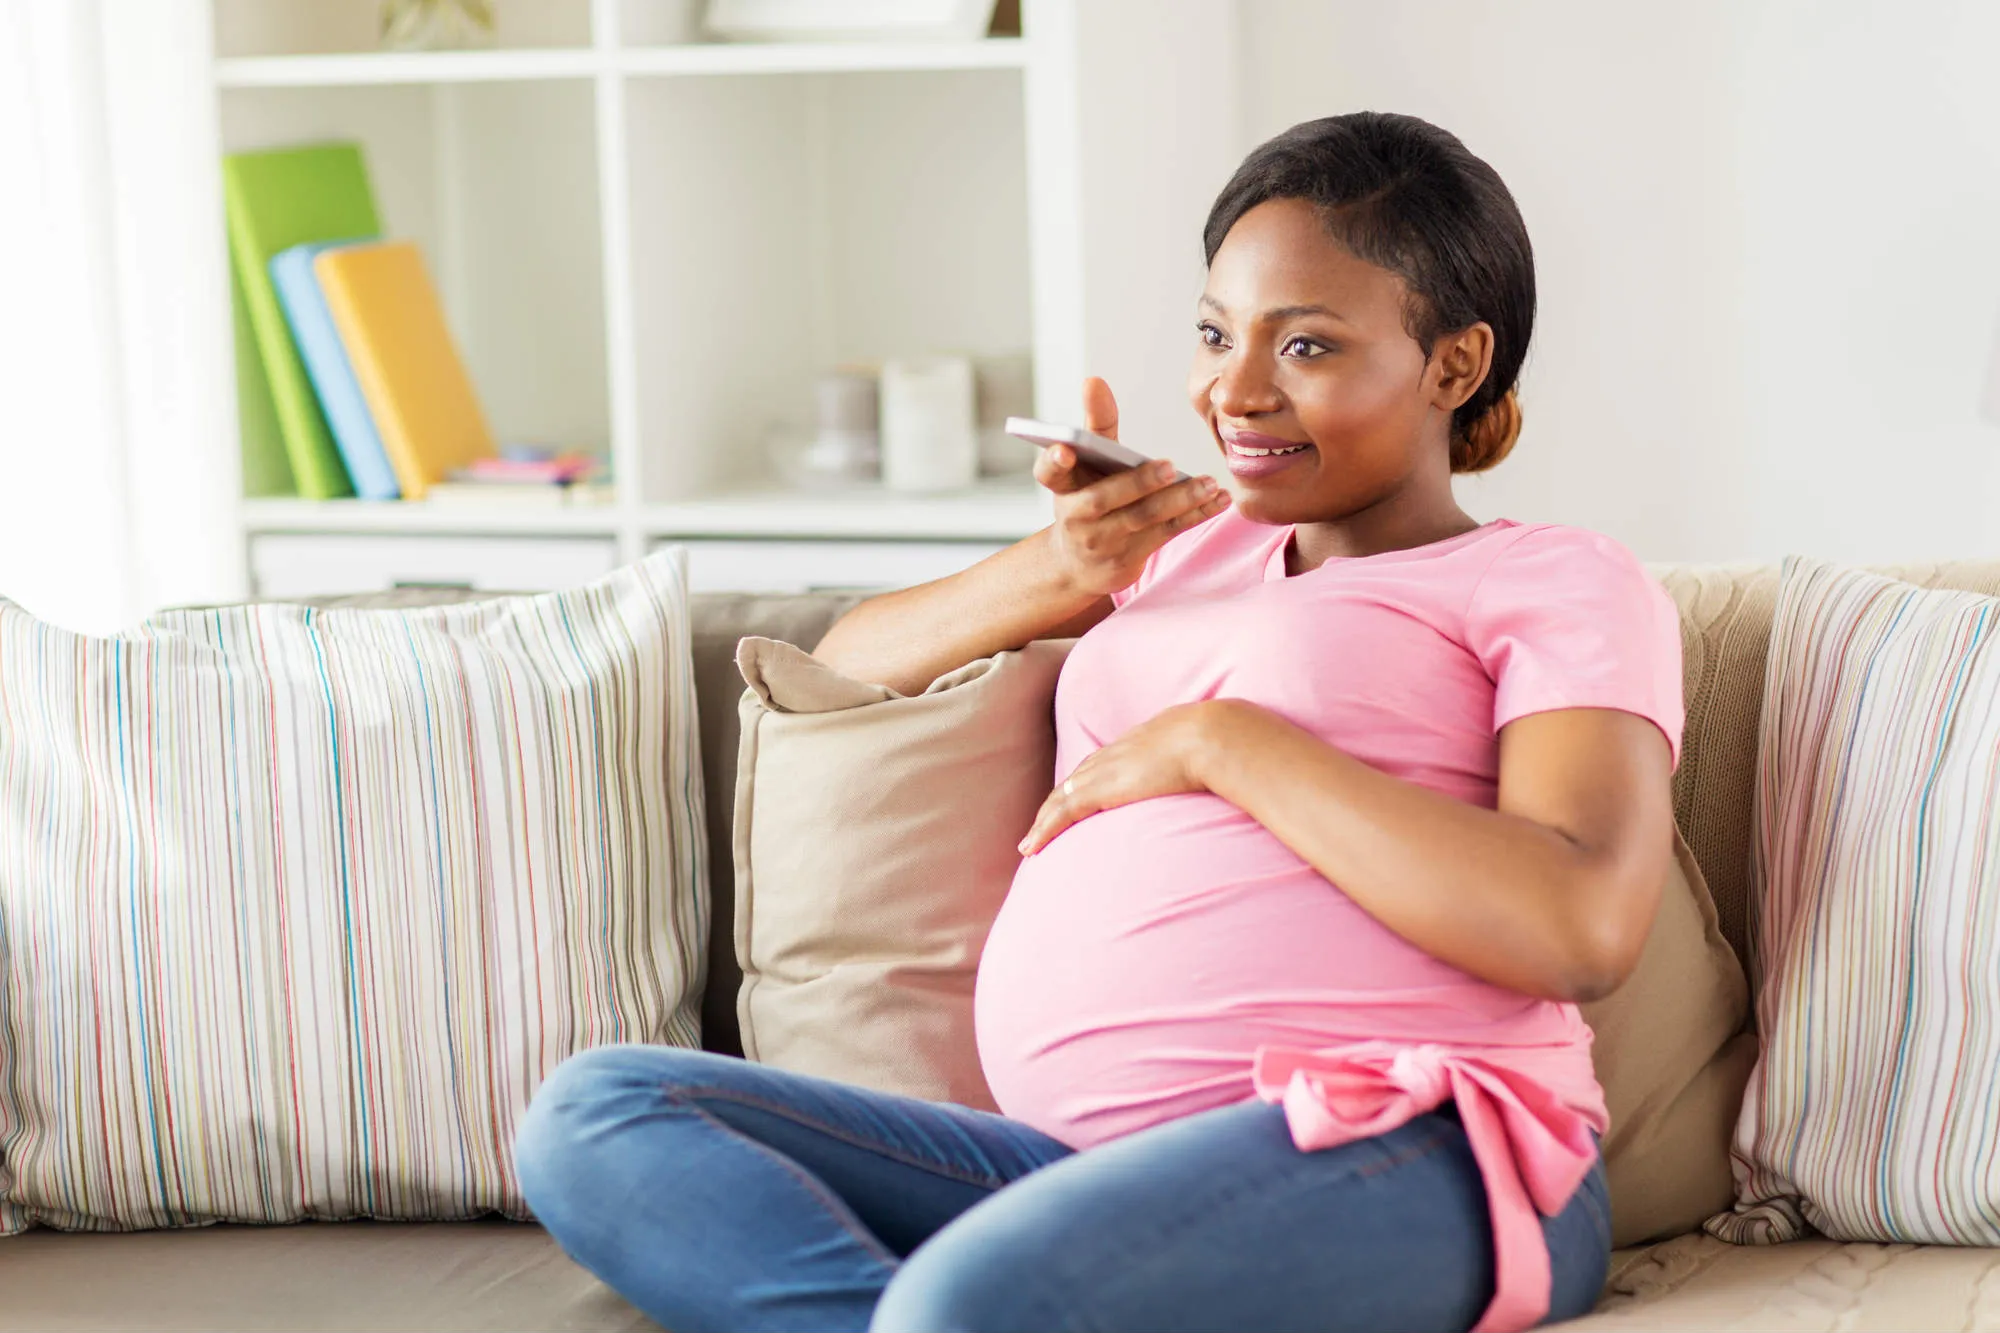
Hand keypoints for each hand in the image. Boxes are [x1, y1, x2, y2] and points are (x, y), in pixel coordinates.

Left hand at [1017, 701, 1221, 855]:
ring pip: (1060, 798)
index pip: (1101, 764)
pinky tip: (1029, 848)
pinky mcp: (1101, 789)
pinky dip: (1043, 830)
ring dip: (1043, 821)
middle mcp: (1115, 754)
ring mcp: (1105, 771)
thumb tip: (1225, 776)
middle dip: (1056, 802)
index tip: (1076, 796)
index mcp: (1139, 743)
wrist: (1212, 736)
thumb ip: (1206, 763)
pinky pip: (1062, 813)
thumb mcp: (1209, 751)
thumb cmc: (1222, 744)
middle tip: (1042, 823)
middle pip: (1074, 779)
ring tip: (1030, 843)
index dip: (1085, 782)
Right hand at [1036, 377, 1231, 598]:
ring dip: (1179, 500)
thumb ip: (1095, 426)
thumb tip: (1093, 381)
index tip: (1064, 449)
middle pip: (1103, 499)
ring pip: (1143, 518)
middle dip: (1137, 483)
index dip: (1053, 460)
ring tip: (1207, 483)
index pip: (1049, 472)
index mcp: (1062, 487)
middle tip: (1169, 466)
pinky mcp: (1129, 557)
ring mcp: (1102, 540)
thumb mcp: (1086, 466)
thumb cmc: (1088, 500)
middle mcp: (1077, 516)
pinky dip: (1195, 516)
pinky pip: (1166, 533)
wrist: (1083, 564)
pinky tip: (1218, 500)